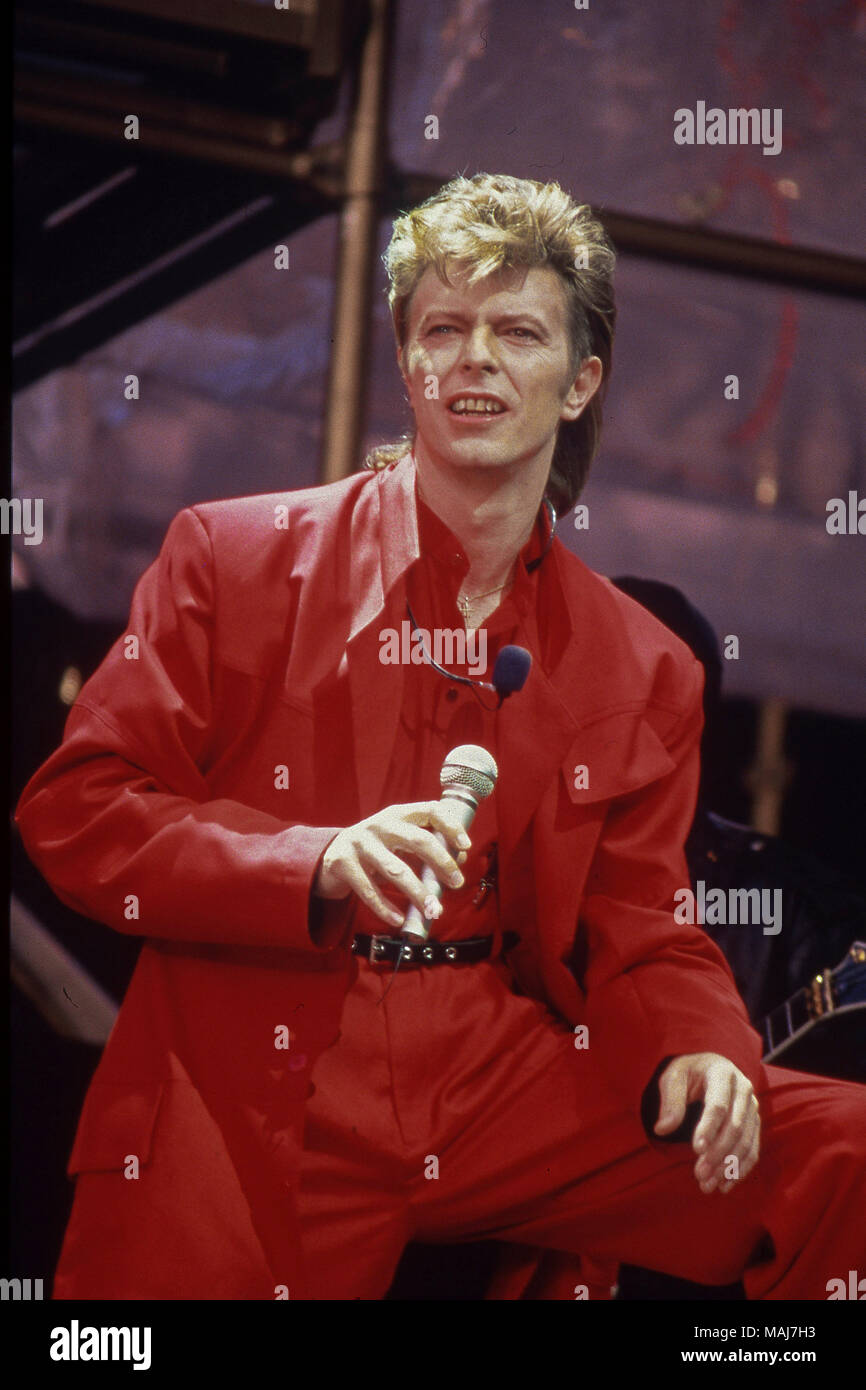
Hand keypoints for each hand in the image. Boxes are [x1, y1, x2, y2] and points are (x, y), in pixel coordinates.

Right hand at [313, 801, 470, 928]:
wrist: (330, 854)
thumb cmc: (377, 848)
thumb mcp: (400, 840)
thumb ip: (428, 845)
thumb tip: (460, 857)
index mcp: (398, 814)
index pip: (430, 810)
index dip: (451, 826)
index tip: (466, 845)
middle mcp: (379, 825)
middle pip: (418, 840)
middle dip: (441, 863)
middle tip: (457, 883)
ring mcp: (360, 843)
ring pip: (396, 870)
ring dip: (418, 892)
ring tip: (434, 910)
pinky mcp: (343, 864)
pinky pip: (369, 890)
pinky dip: (385, 908)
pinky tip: (399, 919)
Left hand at [654, 1053, 760, 1194]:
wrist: (707, 1068)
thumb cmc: (687, 1072)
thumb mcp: (673, 1078)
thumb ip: (670, 1101)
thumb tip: (662, 1129)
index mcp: (722, 1072)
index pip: (718, 1105)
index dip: (708, 1128)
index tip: (696, 1150)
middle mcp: (743, 1088)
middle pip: (734, 1126)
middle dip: (718, 1153)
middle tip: (699, 1174)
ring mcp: (752, 1106)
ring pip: (745, 1141)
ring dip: (728, 1166)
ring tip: (708, 1185)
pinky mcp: (754, 1122)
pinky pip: (752, 1148)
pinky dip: (740, 1169)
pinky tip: (725, 1184)